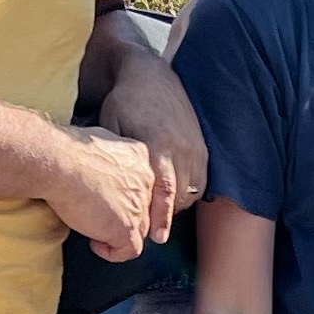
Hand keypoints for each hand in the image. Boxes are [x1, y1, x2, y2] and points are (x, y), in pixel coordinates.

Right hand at [46, 126, 160, 257]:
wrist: (59, 162)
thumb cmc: (65, 150)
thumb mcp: (97, 143)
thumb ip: (108, 158)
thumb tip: (100, 166)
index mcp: (140, 156)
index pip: (145, 183)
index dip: (132, 197)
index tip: (118, 203)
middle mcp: (146, 180)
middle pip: (145, 208)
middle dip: (126, 216)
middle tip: (102, 217)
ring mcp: (138, 206)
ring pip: (140, 229)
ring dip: (117, 233)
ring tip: (95, 229)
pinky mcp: (126, 227)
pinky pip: (130, 250)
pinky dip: (113, 252)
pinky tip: (95, 243)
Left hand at [99, 55, 207, 237]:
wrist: (150, 74)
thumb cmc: (125, 101)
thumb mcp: (112, 126)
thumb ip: (119, 158)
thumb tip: (111, 189)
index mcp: (160, 145)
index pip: (164, 189)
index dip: (161, 216)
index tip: (157, 239)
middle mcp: (183, 148)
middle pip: (180, 196)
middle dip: (166, 217)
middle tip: (150, 234)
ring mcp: (196, 147)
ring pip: (192, 191)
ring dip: (176, 206)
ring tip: (158, 215)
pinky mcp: (202, 146)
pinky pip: (200, 180)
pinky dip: (188, 193)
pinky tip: (172, 197)